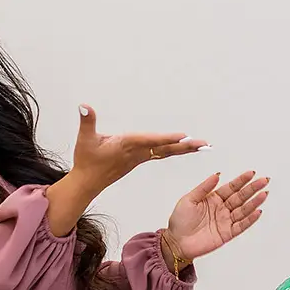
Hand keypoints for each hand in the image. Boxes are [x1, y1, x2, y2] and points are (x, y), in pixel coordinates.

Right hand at [72, 105, 204, 188]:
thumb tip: (84, 106)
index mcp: (126, 145)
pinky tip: (185, 148)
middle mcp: (137, 152)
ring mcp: (140, 157)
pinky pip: (162, 154)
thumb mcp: (84, 140)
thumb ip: (87, 122)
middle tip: (205, 144)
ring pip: (166, 152)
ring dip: (185, 148)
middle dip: (186, 146)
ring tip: (203, 145)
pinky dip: (175, 150)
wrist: (87, 183)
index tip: (183, 136)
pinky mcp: (139, 159)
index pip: (150, 140)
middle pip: (166, 148)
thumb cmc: (86, 161)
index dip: (166, 138)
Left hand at [164, 171, 268, 261]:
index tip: (251, 173)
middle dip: (253, 189)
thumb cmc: (179, 221)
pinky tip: (257, 212)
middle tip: (264, 180)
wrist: (176, 242)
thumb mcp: (189, 199)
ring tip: (264, 194)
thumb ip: (204, 188)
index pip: (231, 187)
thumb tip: (217, 175)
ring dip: (254, 202)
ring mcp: (225, 221)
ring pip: (244, 210)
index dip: (241, 180)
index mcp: (213, 199)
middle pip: (241, 197)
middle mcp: (222, 209)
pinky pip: (241, 226)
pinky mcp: (227, 234)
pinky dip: (250, 219)